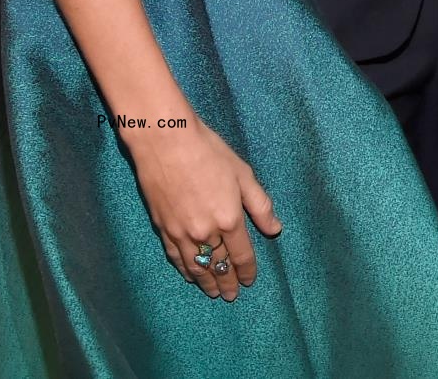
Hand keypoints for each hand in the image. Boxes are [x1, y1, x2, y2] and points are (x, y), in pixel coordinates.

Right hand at [127, 116, 282, 301]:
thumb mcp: (243, 174)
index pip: (241, 255)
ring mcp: (181, 233)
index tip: (249, 281)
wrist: (165, 142)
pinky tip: (190, 276)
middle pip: (219, 266)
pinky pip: (175, 258)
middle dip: (226, 282)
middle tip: (231, 296)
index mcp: (229, 219)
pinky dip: (184, 270)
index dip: (247, 271)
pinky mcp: (162, 229)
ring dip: (206, 282)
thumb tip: (275, 229)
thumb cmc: (209, 152)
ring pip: (196, 267)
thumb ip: (260, 205)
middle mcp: (205, 232)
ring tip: (213, 293)